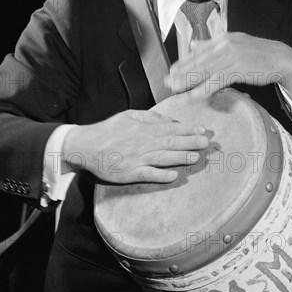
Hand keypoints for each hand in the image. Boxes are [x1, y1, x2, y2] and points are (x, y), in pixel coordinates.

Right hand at [62, 109, 208, 183]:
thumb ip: (150, 117)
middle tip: (206, 143)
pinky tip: (174, 176)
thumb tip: (170, 120)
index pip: (170, 128)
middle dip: (190, 142)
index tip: (202, 130)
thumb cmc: (108, 130)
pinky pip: (148, 174)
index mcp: (144, 128)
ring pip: (163, 157)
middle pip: (170, 142)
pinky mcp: (130, 173)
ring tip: (195, 157)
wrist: (85, 146)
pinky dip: (161, 175)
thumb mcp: (129, 116)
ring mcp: (137, 158)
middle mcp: (143, 143)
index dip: (188, 129)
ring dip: (180, 157)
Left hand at [165, 32, 291, 105]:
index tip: (171, 71)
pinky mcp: (239, 68)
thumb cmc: (256, 54)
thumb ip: (213, 44)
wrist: (280, 58)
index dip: (182, 63)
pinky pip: (218, 80)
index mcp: (222, 39)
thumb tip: (194, 44)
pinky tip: (196, 95)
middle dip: (181, 73)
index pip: (197, 52)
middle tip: (167, 83)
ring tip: (176, 89)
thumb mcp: (233, 44)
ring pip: (205, 71)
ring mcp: (232, 56)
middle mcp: (224, 45)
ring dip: (188, 81)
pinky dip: (206, 88)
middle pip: (198, 61)